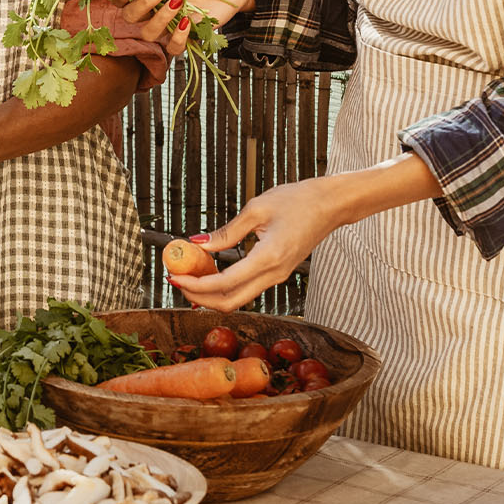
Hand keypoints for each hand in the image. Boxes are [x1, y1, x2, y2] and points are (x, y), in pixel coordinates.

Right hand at [112, 0, 254, 52]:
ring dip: (159, 19)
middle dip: (142, 4)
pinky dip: (178, 37)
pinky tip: (188, 21)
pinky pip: (173, 47)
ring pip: (148, 33)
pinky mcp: (187, 35)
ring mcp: (168, 24)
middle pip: (129, 17)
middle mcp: (152, 8)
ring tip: (179, 2)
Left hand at [166, 178, 341, 310]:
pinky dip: (225, 287)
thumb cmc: (296, 201)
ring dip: (212, 294)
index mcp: (268, 258)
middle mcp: (274, 274)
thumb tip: (198, 244)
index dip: (196, 285)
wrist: (329, 205)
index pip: (225, 283)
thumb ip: (227, 231)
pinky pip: (248, 289)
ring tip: (189, 277)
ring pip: (239, 299)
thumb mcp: (256, 209)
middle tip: (177, 282)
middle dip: (200, 297)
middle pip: (231, 302)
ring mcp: (278, 277)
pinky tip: (210, 273)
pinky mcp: (278, 274)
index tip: (174, 277)